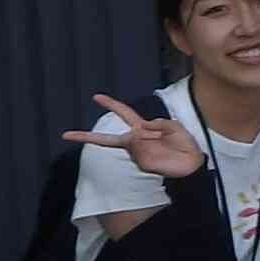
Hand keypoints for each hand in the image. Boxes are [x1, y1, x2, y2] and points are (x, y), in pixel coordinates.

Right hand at [63, 95, 205, 179]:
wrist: (192, 164)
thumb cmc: (185, 144)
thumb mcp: (176, 127)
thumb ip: (160, 123)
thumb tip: (143, 129)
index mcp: (143, 128)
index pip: (125, 114)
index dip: (112, 104)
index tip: (96, 97)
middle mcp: (136, 140)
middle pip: (108, 138)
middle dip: (87, 137)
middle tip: (66, 135)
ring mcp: (137, 153)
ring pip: (133, 142)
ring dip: (148, 141)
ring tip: (166, 145)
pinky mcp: (142, 162)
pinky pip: (143, 151)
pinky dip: (153, 148)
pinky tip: (162, 153)